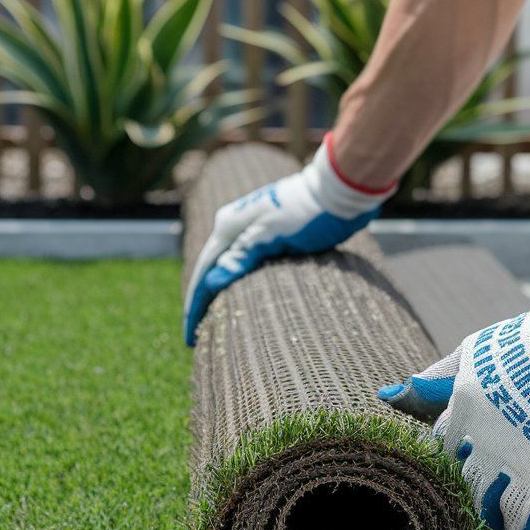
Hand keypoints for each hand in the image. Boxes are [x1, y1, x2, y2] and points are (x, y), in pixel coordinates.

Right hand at [184, 134, 393, 345]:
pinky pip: (245, 268)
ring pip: (228, 270)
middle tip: (197, 339)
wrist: (340, 190)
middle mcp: (234, 227)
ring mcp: (251, 230)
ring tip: (215, 325)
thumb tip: (210, 284)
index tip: (189, 339)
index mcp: (228, 226)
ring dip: (220, 296)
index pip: (203, 274)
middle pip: (211, 273)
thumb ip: (242, 256)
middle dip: (203, 304)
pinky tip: (241, 301)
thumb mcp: (273, 235)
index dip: (195, 308)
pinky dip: (238, 286)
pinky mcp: (270, 236)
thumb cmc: (308, 213)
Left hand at [379, 230, 529, 529]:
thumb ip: (445, 372)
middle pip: (459, 479)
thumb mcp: (488, 346)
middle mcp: (479, 435)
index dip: (449, 456)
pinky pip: (529, 523)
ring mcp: (511, 458)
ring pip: (486, 506)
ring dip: (494, 520)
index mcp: (463, 401)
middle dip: (465, 494)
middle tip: (479, 504)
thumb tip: (393, 392)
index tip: (460, 465)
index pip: (439, 443)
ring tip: (504, 526)